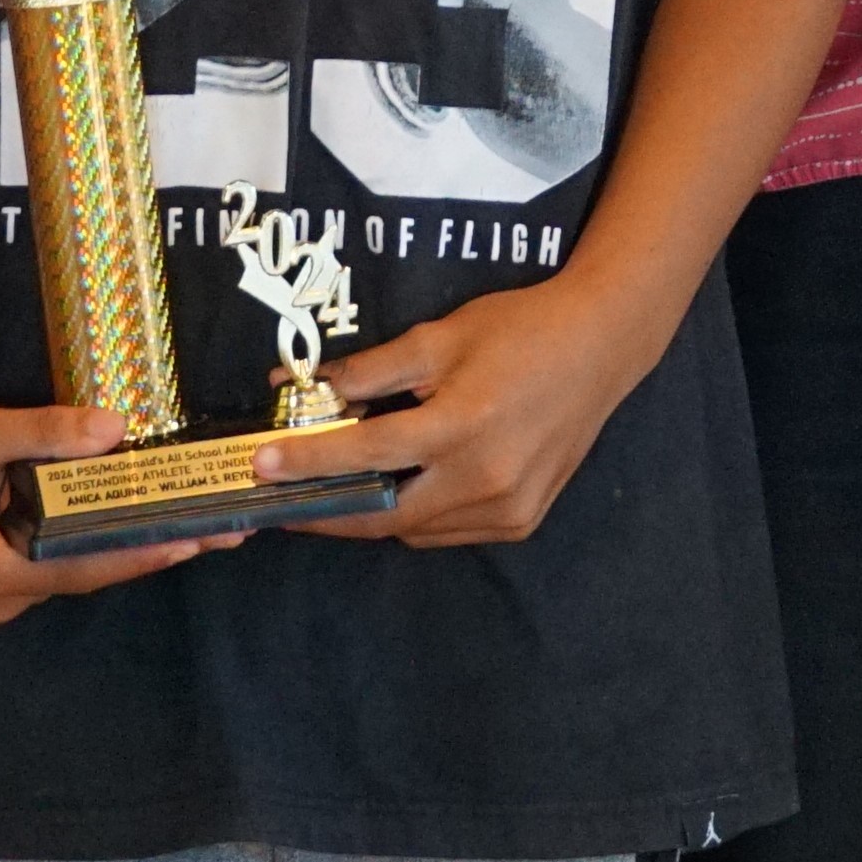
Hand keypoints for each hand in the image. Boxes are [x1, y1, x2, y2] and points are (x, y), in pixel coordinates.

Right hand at [0, 373, 236, 624]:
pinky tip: (162, 510)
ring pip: (85, 561)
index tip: (190, 539)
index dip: (134, 553)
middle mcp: (0, 589)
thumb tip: (114, 428)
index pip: (74, 567)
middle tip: (223, 532)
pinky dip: (114, 527)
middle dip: (154, 548)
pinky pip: (75, 547)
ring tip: (208, 521)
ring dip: (140, 538)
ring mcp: (10, 577)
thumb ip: (45, 431)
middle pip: (89, 570)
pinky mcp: (19, 556)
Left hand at [268, 269, 685, 547]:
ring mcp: (509, 508)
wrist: (600, 347)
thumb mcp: (439, 337)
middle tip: (287, 501)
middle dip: (329, 512)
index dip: (309, 462)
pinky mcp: (522, 521)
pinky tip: (403, 490)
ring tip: (338, 491)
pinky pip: (449, 531)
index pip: (368, 455)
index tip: (261, 467)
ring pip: (415, 530)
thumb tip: (300, 386)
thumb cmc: (518, 330)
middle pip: (384, 515)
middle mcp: (485, 479)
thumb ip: (369, 371)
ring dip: (373, 515)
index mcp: (462, 426)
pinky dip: (417, 516)